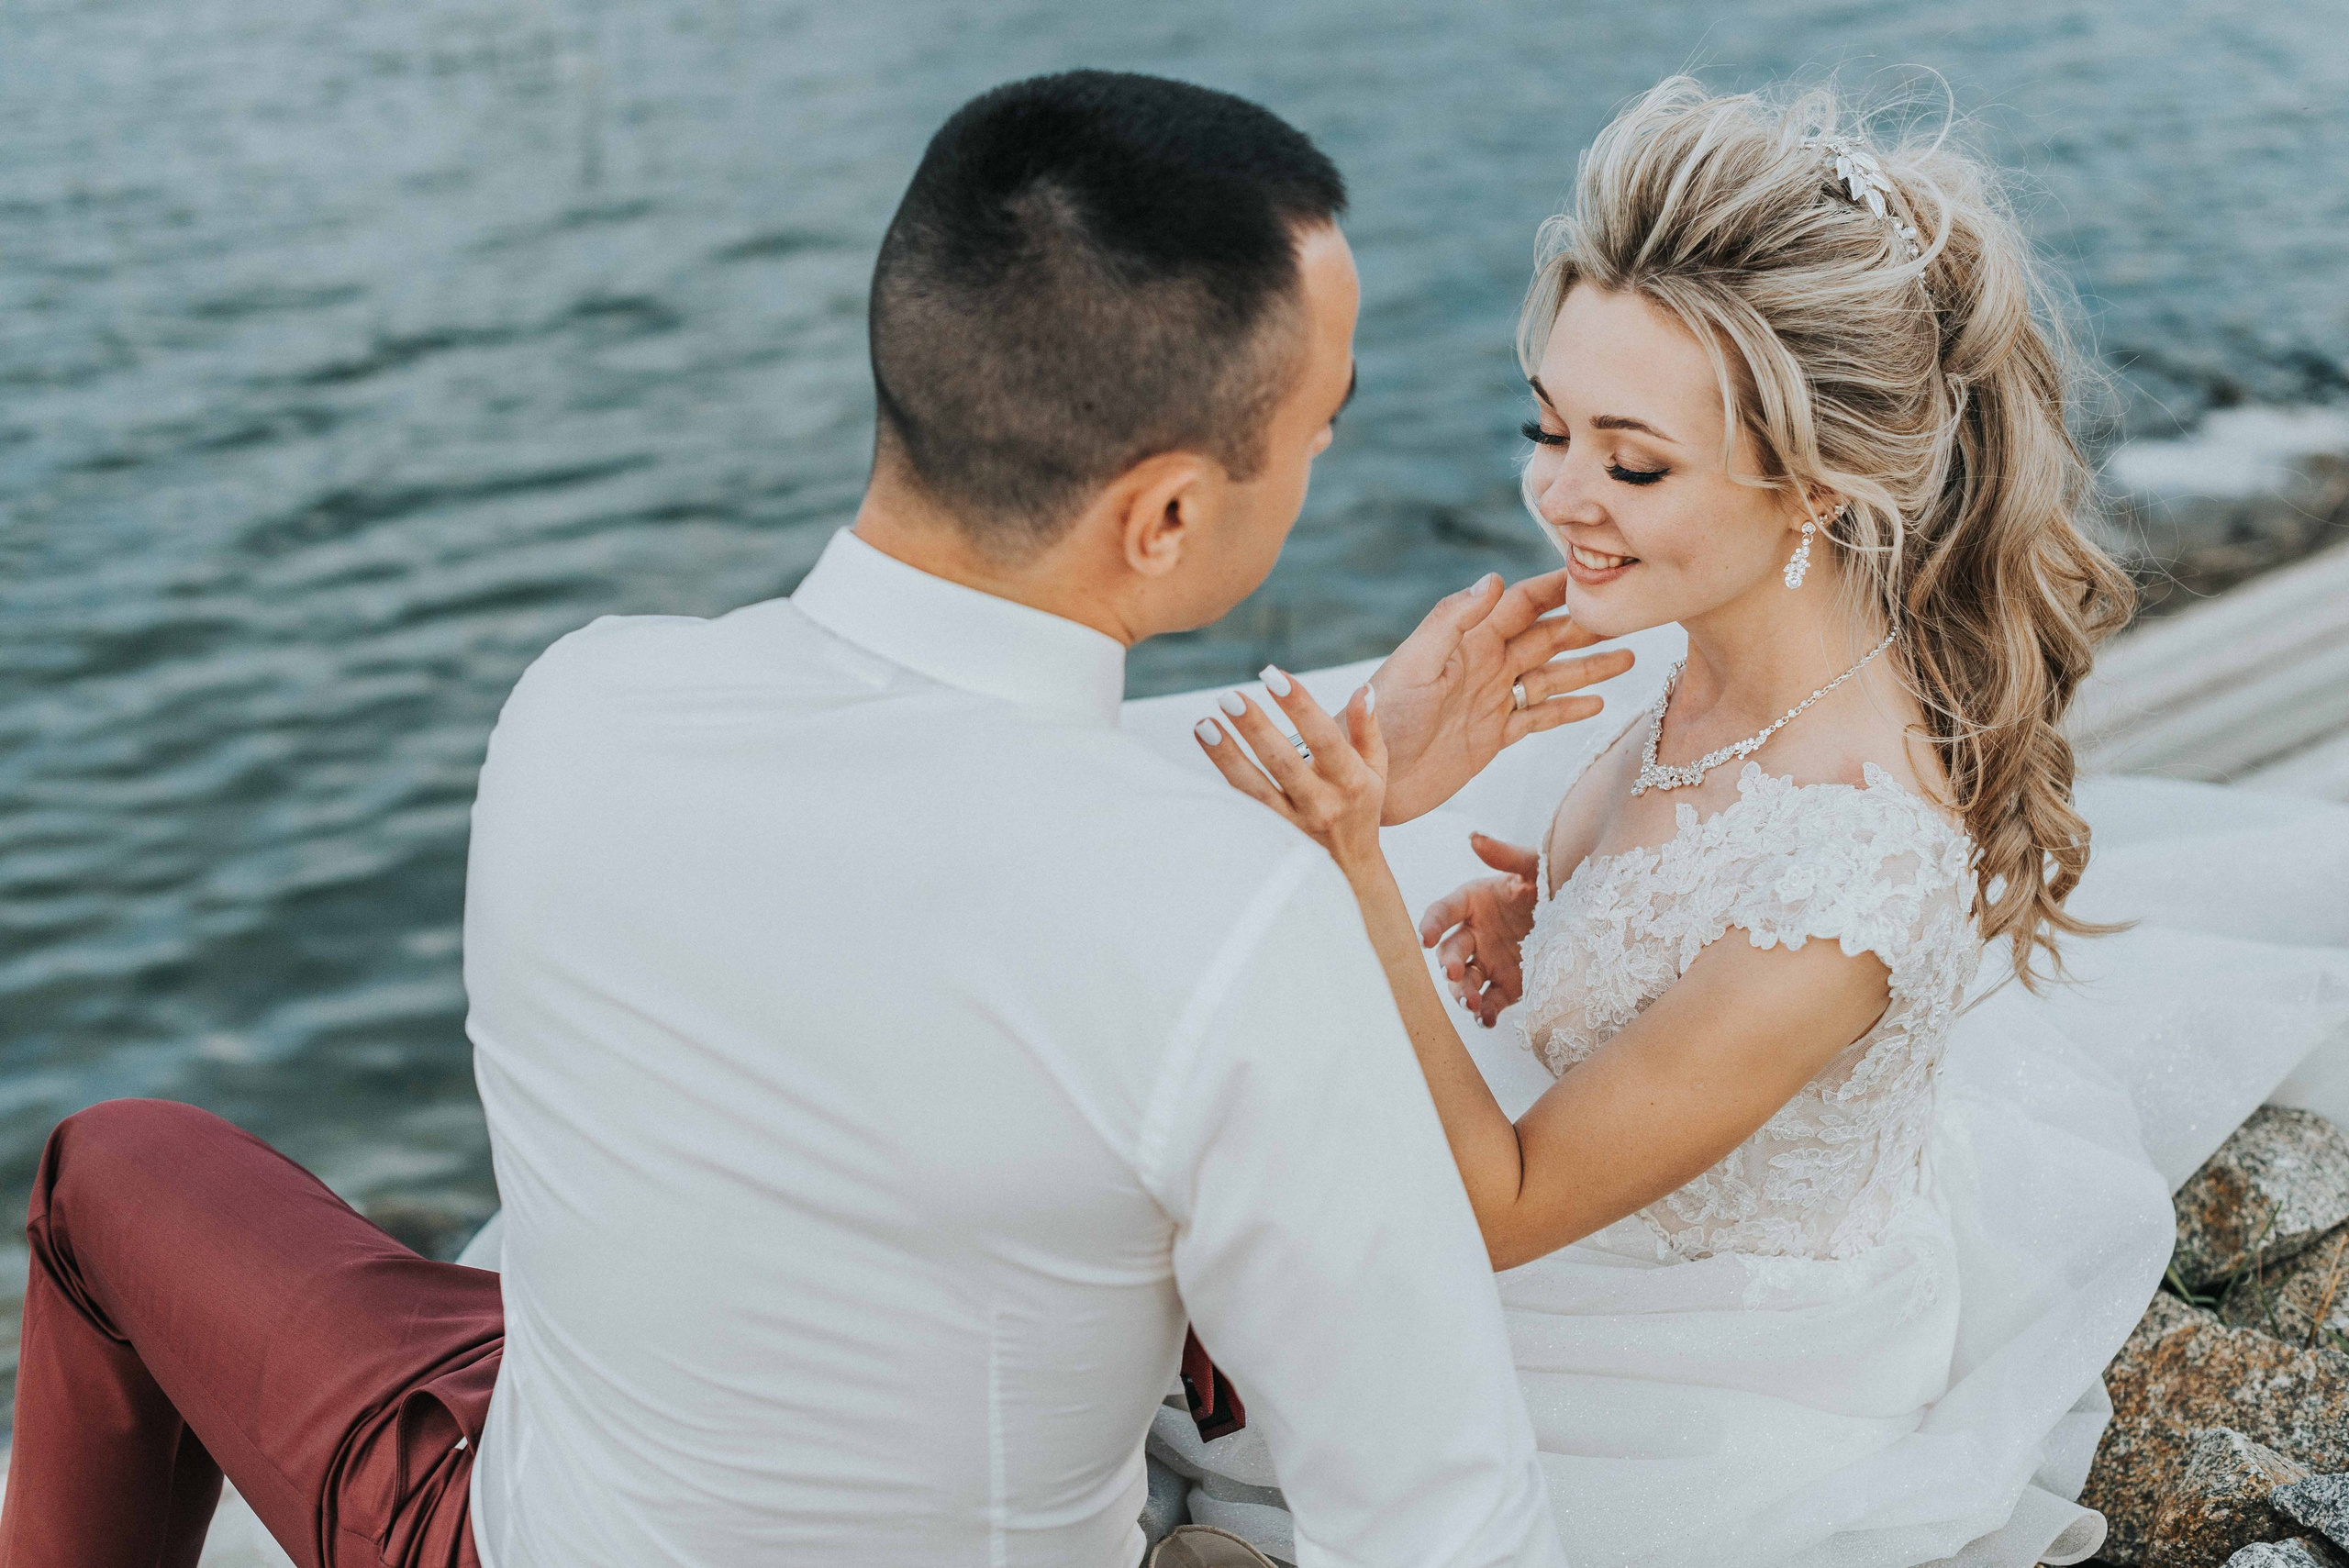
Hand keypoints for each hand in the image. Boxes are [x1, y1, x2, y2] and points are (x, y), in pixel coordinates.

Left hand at [1194, 667, 1387, 874]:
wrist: (1349, 870)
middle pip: (1283, 761)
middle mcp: (1322, 803)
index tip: (1274, 676)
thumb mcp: (1375, 769)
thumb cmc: (1360, 806)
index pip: (1325, 738)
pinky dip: (1224, 773)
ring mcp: (1293, 822)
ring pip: (1255, 787)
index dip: (1300, 705)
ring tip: (1205, 723)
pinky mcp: (1271, 834)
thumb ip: (1367, 728)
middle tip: (1230, 696)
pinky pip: (1243, 803)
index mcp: (1350, 781)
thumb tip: (1362, 689)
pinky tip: (1206, 744)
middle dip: (1255, 727)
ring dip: (1227, 754)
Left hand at [1370, 570, 1634, 825]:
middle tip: (1631, 613)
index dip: (1555, 588)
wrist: (1366, 781)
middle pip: (1545, 637)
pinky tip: (1598, 703)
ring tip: (1630, 655)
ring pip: (1551, 677)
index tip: (1596, 573)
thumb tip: (1493, 579)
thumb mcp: (1414, 664)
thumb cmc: (1380, 718)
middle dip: (1586, 625)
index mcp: (1466, 642)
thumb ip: (1452, 621)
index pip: (1519, 604)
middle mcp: (1484, 666)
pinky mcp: (1493, 737)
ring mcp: (1491, 701)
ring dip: (1588, 666)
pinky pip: (1539, 717)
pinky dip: (1568, 710)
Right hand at [1417, 835, 1540, 1028]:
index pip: (1444, 911)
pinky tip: (1486, 1020)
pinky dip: (1484, 1013)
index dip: (1432, 923)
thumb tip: (1473, 837)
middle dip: (1449, 963)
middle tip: (1455, 973)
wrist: (1587, 914)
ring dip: (1462, 992)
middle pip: (1451, 950)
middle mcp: (1476, 933)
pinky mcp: (1508, 986)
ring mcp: (1490, 961)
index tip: (1425, 937)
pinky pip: (1490, 1002)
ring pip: (1465, 980)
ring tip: (1470, 1003)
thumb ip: (1505, 855)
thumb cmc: (1554, 882)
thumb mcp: (1535, 866)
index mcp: (1474, 901)